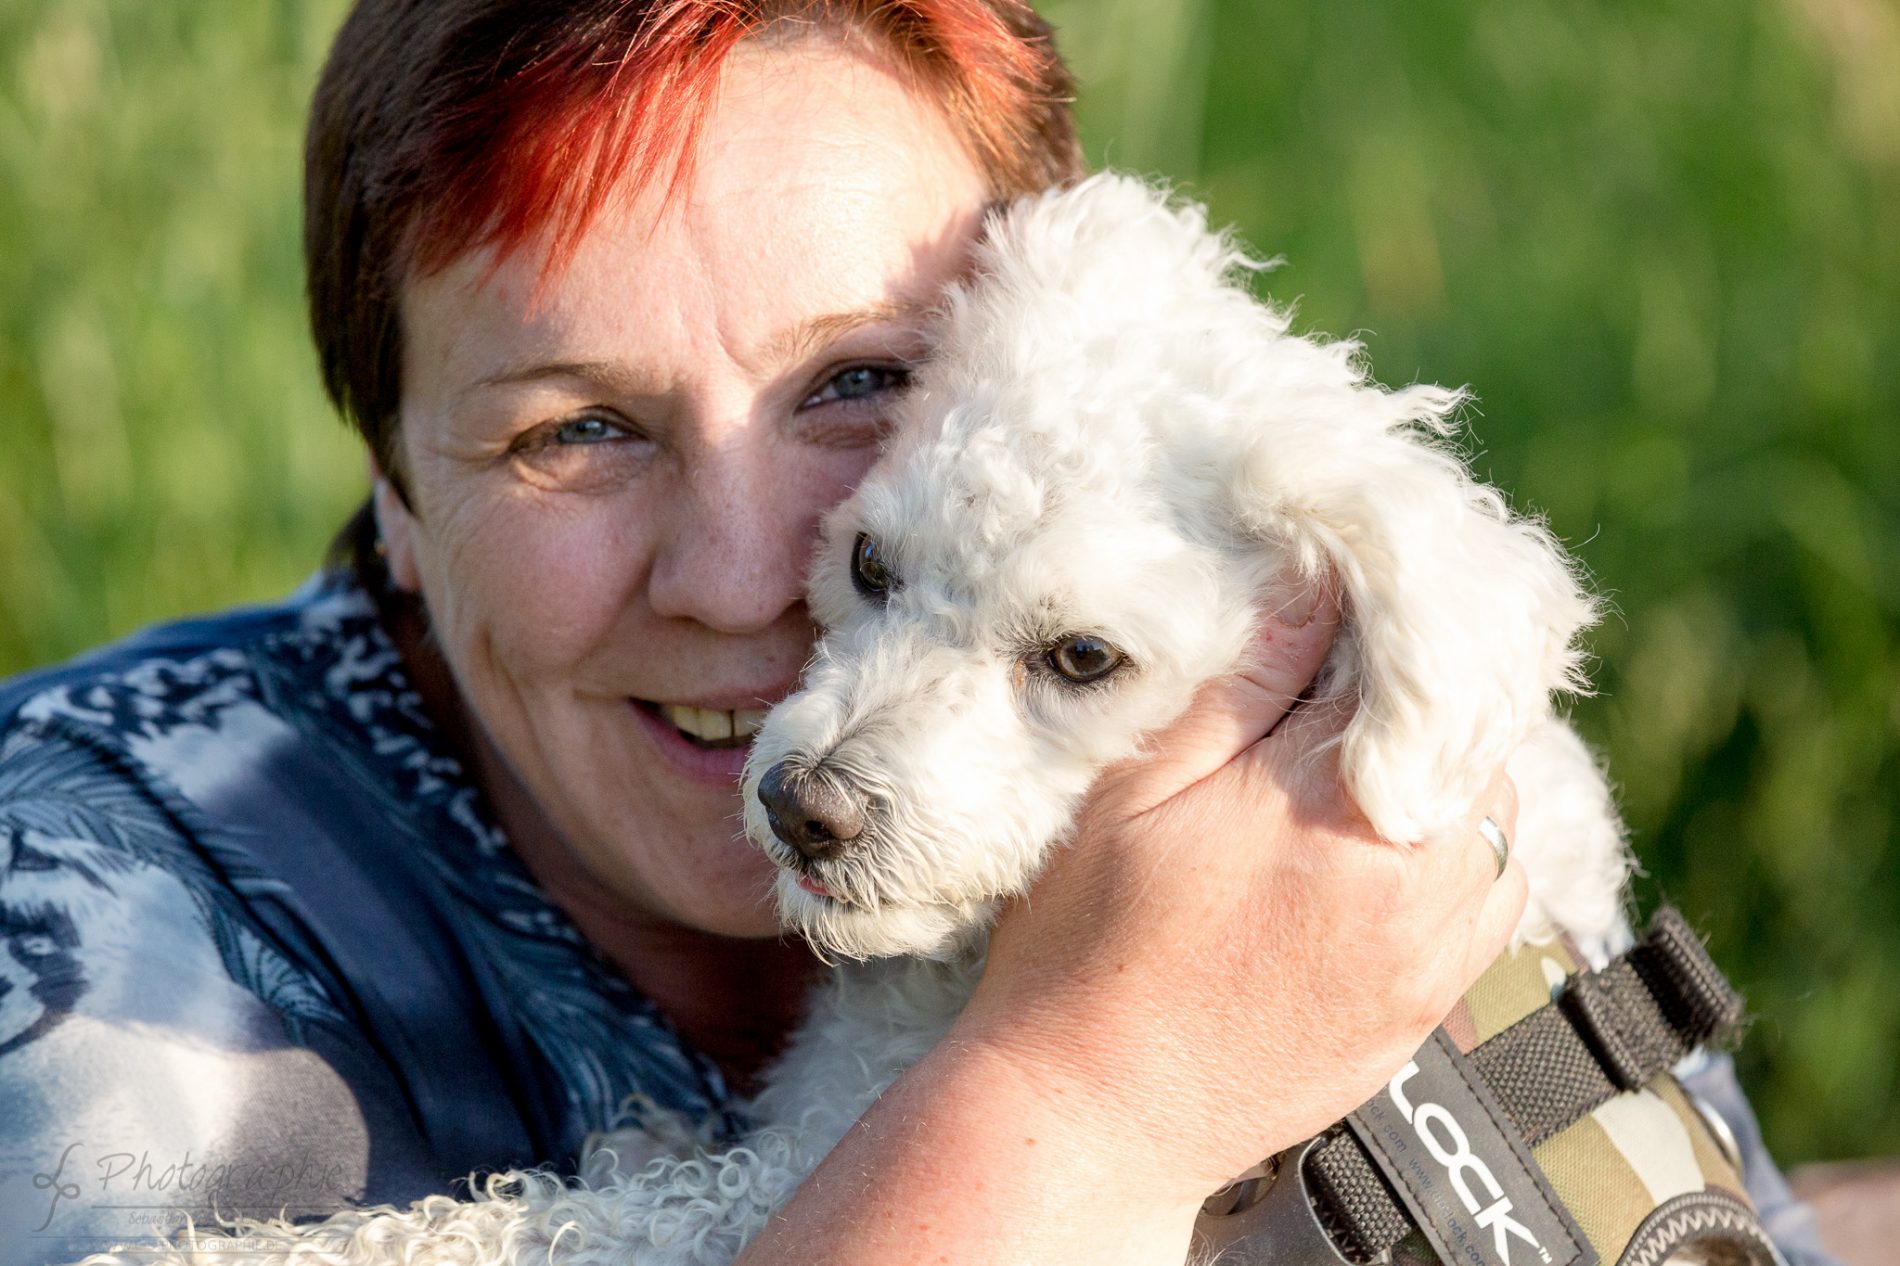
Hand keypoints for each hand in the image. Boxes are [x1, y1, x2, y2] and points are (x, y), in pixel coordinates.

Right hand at [953, 569, 1528, 1212]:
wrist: (1089, 1119)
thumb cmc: (1084, 952)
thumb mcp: (1133, 790)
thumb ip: (1239, 688)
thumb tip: (1314, 589)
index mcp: (1332, 811)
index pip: (1406, 666)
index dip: (1373, 618)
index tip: (1334, 596)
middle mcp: (1411, 885)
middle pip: (1474, 736)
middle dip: (1418, 692)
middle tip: (1338, 676)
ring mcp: (1430, 957)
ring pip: (1498, 814)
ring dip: (1447, 769)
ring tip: (1360, 759)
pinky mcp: (1426, 1009)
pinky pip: (1494, 899)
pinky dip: (1461, 849)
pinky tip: (1385, 842)